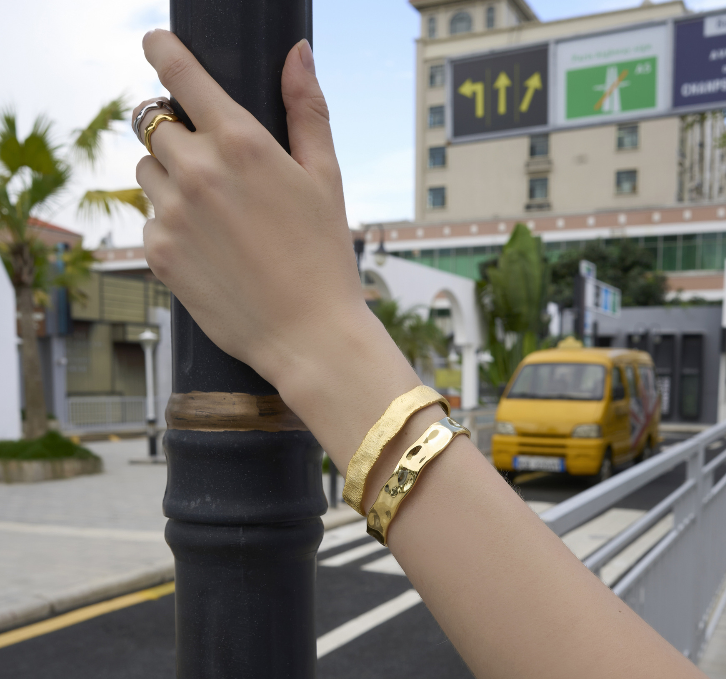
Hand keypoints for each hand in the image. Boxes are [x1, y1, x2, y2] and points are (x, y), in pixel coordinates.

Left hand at [134, 30, 367, 391]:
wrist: (307, 335)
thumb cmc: (325, 257)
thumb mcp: (327, 178)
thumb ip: (307, 110)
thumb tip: (297, 52)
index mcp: (241, 143)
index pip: (179, 72)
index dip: (163, 50)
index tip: (155, 44)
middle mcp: (197, 171)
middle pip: (154, 123)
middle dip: (176, 133)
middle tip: (211, 165)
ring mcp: (171, 214)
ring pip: (146, 172)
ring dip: (169, 178)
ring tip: (214, 214)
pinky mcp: (158, 253)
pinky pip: (150, 221)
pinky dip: (171, 227)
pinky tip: (210, 250)